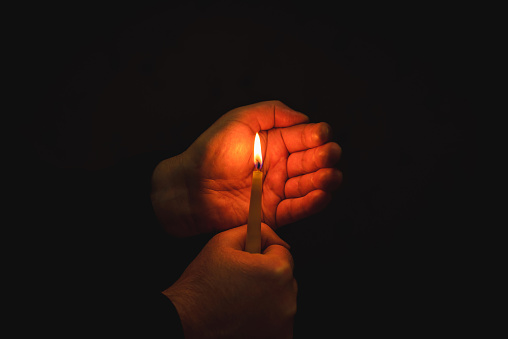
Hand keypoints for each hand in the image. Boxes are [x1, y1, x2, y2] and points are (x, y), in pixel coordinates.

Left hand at [151, 100, 341, 235]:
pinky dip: (313, 202)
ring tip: (330, 176)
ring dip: (326, 180)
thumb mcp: (240, 119)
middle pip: (315, 160)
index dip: (319, 136)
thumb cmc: (211, 151)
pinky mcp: (274, 212)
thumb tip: (305, 118)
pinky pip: (299, 208)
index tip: (320, 137)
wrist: (190, 188)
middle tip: (328, 156)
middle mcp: (282, 165)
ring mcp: (279, 189)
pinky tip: (322, 194)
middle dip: (326, 157)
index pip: (308, 137)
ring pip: (312, 184)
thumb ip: (273, 112)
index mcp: (277, 141)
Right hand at [162, 224, 296, 338]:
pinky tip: (245, 315)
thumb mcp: (223, 241)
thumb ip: (254, 230)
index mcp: (277, 271)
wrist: (187, 320)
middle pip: (285, 277)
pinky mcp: (278, 338)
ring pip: (282, 299)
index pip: (283, 252)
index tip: (249, 262)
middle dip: (268, 276)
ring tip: (240, 299)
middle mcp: (286, 298)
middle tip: (241, 281)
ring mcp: (284, 323)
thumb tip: (272, 235)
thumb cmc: (203, 283)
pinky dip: (266, 318)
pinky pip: (279, 321)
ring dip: (268, 296)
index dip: (263, 253)